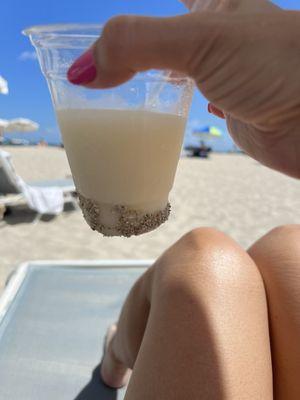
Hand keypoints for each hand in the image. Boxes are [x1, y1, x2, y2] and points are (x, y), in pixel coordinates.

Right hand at [68, 6, 299, 178]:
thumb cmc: (278, 68)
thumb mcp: (201, 39)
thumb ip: (137, 45)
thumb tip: (83, 69)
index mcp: (214, 5)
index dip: (139, 12)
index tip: (112, 29)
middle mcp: (218, 36)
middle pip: (164, 32)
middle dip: (133, 41)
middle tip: (100, 56)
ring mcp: (223, 74)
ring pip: (175, 67)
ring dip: (148, 73)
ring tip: (114, 83)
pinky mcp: (229, 109)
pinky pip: (190, 100)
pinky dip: (170, 101)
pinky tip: (158, 106)